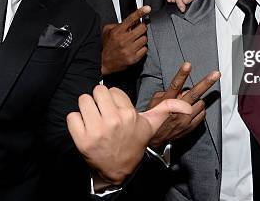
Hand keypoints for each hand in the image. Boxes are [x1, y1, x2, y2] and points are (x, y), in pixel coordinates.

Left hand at [67, 85, 191, 185]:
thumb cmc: (133, 143)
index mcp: (129, 114)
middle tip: (103, 113)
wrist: (118, 170)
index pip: (112, 90)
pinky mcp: (81, 139)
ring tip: (94, 120)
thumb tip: (188, 106)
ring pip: (83, 100)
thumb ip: (167, 109)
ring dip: (86, 109)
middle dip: (98, 100)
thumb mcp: (151, 125)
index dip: (114, 100)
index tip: (117, 111)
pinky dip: (75, 122)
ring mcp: (96, 130)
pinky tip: (85, 129)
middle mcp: (113, 121)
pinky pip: (71, 116)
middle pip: (97, 91)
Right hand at [101, 6, 150, 74]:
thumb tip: (131, 21)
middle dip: (141, 28)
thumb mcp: (108, 31)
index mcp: (118, 32)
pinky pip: (145, 49)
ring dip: (142, 39)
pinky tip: (135, 49)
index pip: (131, 19)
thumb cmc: (107, 46)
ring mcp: (129, 50)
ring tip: (135, 41)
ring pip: (145, 39)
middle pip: (142, 28)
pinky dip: (142, 48)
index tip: (147, 8)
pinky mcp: (133, 58)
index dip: (140, 12)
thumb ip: (118, 24)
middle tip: (138, 30)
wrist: (103, 62)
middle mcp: (124, 40)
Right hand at [147, 62, 219, 149]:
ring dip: (197, 100)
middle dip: (207, 82)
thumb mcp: (155, 102)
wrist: (155, 139)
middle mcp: (178, 110)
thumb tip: (181, 90)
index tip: (188, 65)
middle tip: (216, 74)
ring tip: (191, 102)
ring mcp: (186, 119)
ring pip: (200, 103)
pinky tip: (193, 110)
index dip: (182, 74)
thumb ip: (167, 93)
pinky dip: (199, 110)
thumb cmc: (154, 118)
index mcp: (168, 102)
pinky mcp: (191, 126)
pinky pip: (202, 114)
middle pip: (195, 93)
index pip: (176, 85)